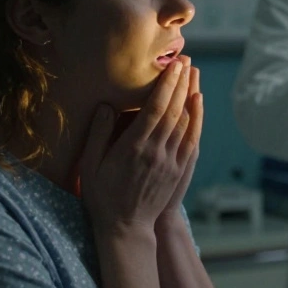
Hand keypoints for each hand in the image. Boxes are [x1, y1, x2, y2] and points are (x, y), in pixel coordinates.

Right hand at [77, 58, 196, 232]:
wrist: (126, 227)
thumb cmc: (102, 196)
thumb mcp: (90, 166)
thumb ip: (98, 134)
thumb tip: (106, 105)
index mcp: (133, 147)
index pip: (155, 108)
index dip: (165, 85)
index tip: (172, 65)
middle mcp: (156, 152)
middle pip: (174, 110)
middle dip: (181, 83)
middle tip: (186, 60)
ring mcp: (171, 161)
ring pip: (185, 122)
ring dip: (190, 95)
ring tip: (193, 73)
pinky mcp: (179, 170)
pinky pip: (191, 138)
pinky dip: (196, 118)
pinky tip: (198, 103)